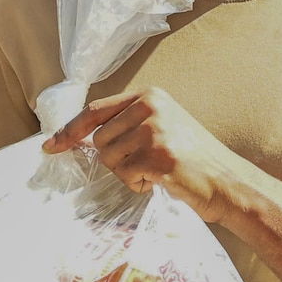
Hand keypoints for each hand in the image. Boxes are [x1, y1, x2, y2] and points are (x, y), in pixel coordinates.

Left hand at [43, 86, 246, 222]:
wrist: (229, 183)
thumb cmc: (195, 160)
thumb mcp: (163, 126)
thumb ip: (128, 124)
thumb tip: (80, 137)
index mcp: (150, 95)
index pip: (96, 110)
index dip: (70, 130)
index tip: (51, 145)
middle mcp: (151, 107)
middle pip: (99, 139)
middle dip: (115, 159)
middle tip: (145, 164)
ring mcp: (154, 131)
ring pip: (109, 159)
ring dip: (128, 173)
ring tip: (157, 172)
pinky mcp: (157, 156)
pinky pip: (127, 175)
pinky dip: (140, 185)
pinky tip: (162, 181)